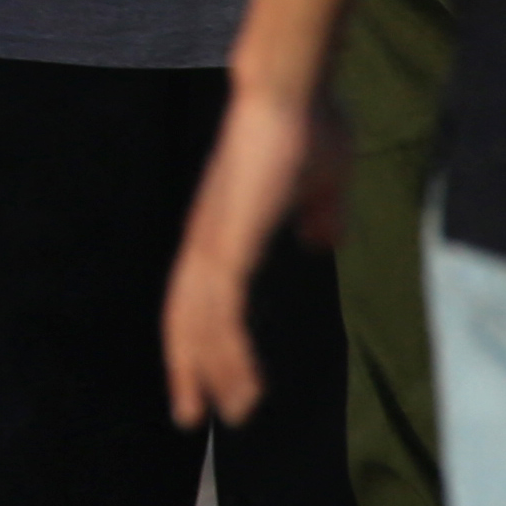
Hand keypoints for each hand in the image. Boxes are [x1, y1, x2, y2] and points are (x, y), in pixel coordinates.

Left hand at [164, 80, 348, 424]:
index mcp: (223, 230)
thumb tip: (320, 238)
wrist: (292, 90)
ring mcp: (213, 242)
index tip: (207, 376)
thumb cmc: (308, 126)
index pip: (198, 296)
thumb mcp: (322, 182)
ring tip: (227, 413)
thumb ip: (318, 212)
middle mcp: (206, 241)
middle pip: (183, 319)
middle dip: (187, 368)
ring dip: (211, 371)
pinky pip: (222, 311)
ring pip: (198, 323)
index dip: (200, 337)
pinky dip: (228, 351)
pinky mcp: (228, 241)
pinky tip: (241, 382)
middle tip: (190, 415)